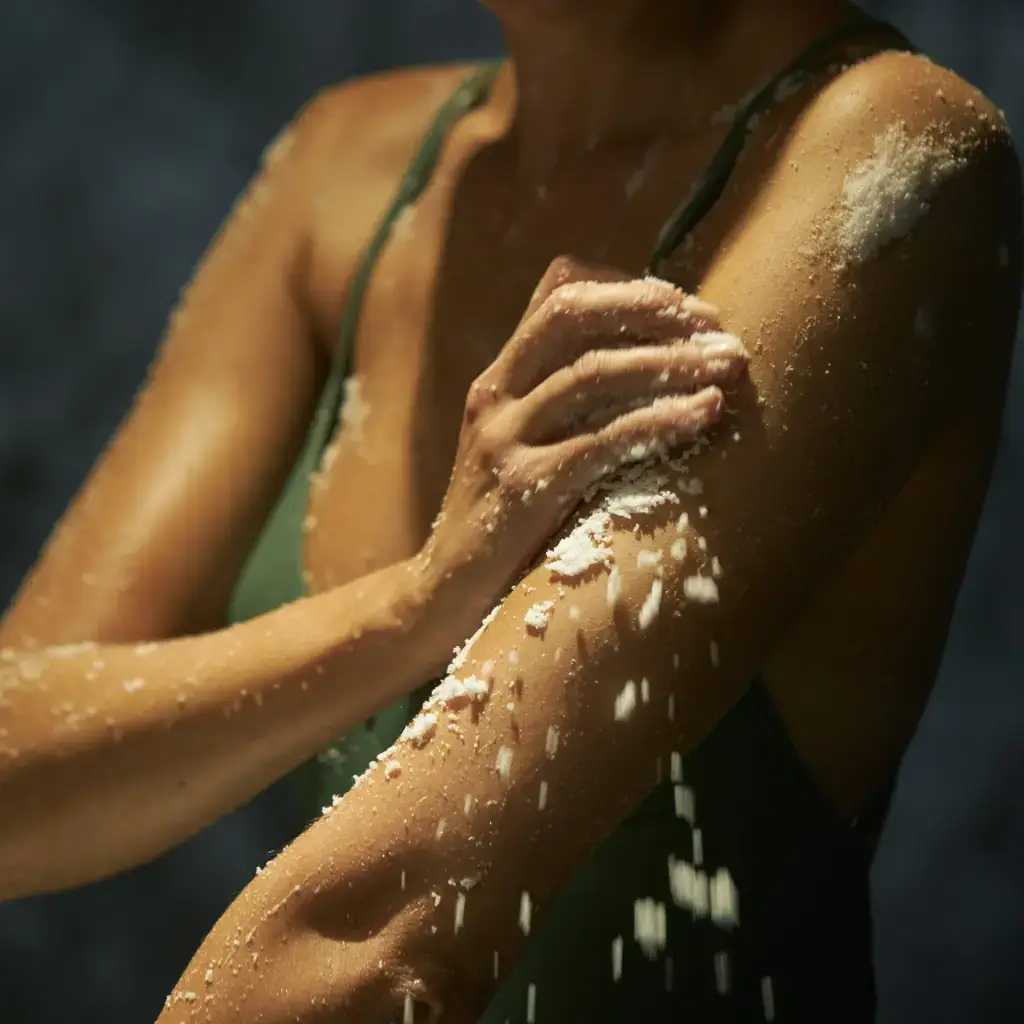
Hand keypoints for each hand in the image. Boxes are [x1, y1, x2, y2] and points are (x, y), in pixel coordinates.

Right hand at [417, 255, 747, 631]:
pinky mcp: (521, 488)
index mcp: (498, 379)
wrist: (443, 594)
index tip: (687, 309)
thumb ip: (564, 410)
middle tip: (718, 326)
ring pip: (591, 372)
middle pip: (571, 312)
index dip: (626, 287)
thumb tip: (650, 377)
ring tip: (729, 365)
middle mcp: (495, 395)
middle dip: (651, 308)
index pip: (558, 292)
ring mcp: (503, 439)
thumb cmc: (503, 524)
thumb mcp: (522, 449)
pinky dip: (660, 420)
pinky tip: (705, 413)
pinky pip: (600, 442)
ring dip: (670, 361)